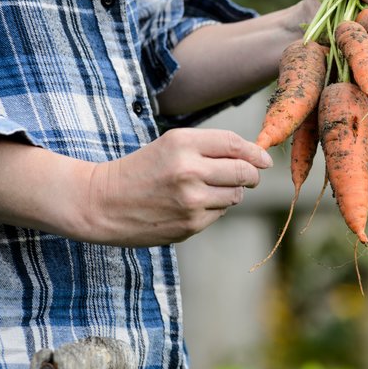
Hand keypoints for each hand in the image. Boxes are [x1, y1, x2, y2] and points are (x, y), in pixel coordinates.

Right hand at [83, 128, 271, 245]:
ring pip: (235, 195)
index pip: (235, 144)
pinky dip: (214, 208)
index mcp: (182, 143)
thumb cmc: (142, 169)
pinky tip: (191, 205)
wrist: (103, 203)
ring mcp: (190, 201)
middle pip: (244, 172)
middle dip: (251, 174)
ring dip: (231, 192)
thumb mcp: (171, 145)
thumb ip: (212, 147)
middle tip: (248, 175)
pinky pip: (220, 213)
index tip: (264, 159)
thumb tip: (257, 158)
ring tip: (207, 189)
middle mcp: (188, 171)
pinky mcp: (190, 225)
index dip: (255, 152)